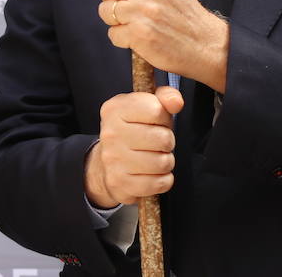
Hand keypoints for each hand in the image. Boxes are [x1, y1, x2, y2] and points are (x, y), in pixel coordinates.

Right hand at [84, 87, 183, 206]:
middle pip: (163, 138)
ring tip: (154, 157)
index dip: (164, 117)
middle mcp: (110, 133)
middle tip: (157, 142)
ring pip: (163, 162)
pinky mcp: (120, 183)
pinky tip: (152, 173)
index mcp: (114, 109)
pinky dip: (163, 180)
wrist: (105, 164)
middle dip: (167, 142)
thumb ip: (164, 97)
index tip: (157, 122)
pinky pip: (160, 183)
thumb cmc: (132, 132)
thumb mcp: (144, 107)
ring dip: (166, 161)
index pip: (156, 110)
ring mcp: (113, 160)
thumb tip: (176, 101)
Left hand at [94, 0, 229, 90]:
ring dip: (117, 20)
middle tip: (136, 7)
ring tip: (138, 21)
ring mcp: (144, 10)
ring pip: (105, 10)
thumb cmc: (180, 10)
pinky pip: (112, 33)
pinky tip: (141, 36)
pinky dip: (123, 38)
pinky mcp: (139, 33)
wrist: (204, 44)